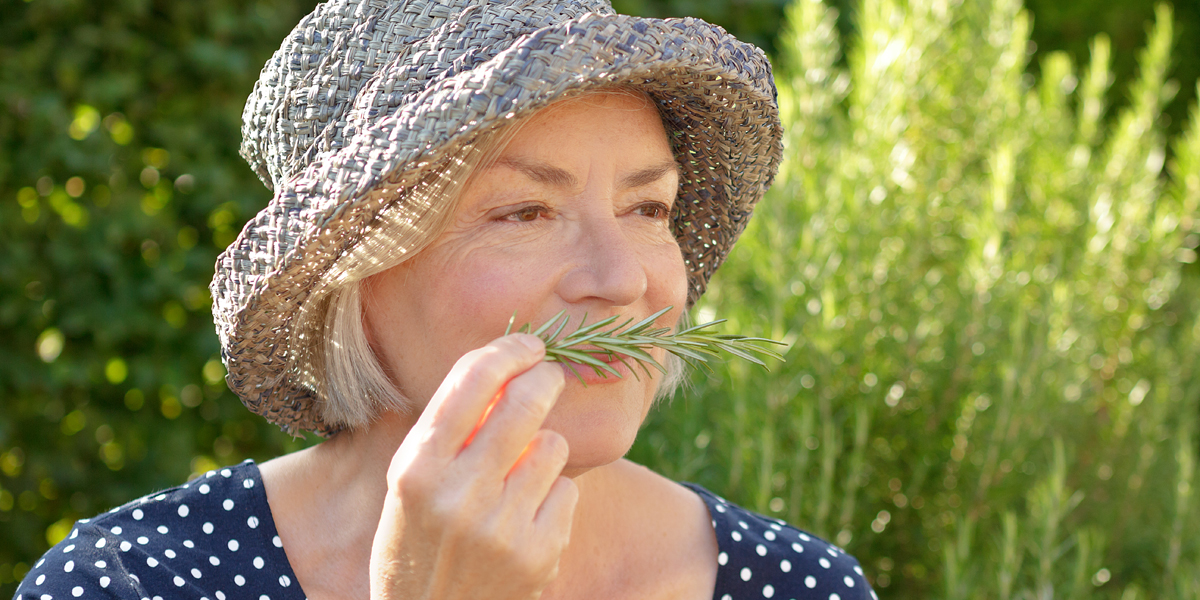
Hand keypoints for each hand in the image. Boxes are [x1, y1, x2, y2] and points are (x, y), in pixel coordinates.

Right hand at [369, 334, 577, 599]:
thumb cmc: (419, 540)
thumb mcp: (410, 485)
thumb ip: (448, 431)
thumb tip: (506, 366)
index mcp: (416, 468)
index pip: (470, 381)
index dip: (507, 350)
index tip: (528, 343)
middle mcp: (458, 494)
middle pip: (524, 402)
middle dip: (544, 377)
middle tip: (549, 374)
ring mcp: (502, 526)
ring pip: (553, 445)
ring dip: (544, 448)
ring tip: (520, 475)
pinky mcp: (539, 553)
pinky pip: (567, 490)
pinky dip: (553, 496)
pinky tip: (527, 518)